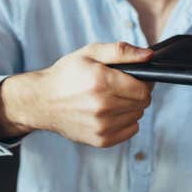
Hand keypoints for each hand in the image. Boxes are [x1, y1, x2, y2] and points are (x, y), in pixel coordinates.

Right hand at [0, 42, 153, 146]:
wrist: (42, 101)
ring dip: (130, 107)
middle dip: (136, 93)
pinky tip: (110, 113)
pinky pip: (130, 130)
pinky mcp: (101, 140)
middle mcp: (102, 106)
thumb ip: (121, 51)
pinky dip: (125, 121)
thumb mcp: (90, 53)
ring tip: (112, 99)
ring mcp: (102, 126)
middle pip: (142, 103)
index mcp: (101, 82)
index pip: (144, 89)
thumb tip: (149, 56)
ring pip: (137, 116)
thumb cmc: (67, 74)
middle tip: (120, 87)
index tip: (134, 78)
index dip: (143, 82)